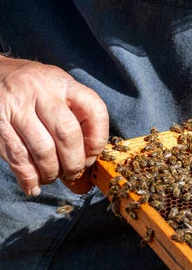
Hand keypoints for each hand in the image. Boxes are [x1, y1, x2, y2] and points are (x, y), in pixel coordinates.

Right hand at [0, 56, 108, 195]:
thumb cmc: (34, 92)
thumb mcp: (58, 94)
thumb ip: (76, 126)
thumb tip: (84, 182)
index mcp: (64, 84)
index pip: (95, 110)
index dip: (98, 140)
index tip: (92, 156)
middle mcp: (41, 91)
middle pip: (67, 134)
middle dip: (74, 162)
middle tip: (72, 173)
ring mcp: (16, 106)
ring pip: (42, 149)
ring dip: (51, 172)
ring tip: (52, 177)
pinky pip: (17, 156)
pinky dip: (28, 177)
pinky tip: (33, 185)